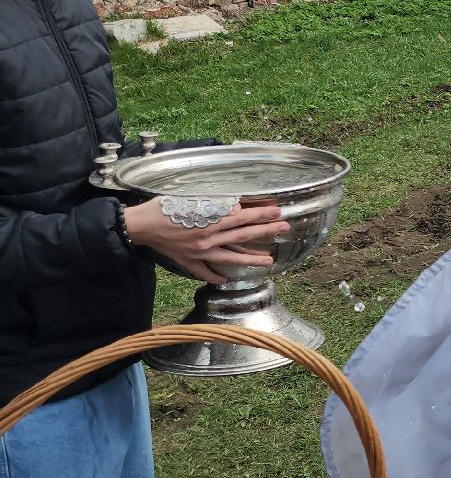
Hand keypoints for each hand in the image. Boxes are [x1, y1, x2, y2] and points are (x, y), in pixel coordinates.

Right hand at [123, 199, 287, 285]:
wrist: (138, 224)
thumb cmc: (163, 207)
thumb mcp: (190, 198)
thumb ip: (213, 203)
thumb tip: (235, 205)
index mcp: (209, 220)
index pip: (242, 217)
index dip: (260, 214)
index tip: (277, 212)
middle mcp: (208, 237)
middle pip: (242, 234)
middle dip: (265, 231)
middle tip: (284, 228)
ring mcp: (199, 252)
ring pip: (230, 256)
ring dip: (250, 258)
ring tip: (268, 261)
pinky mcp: (187, 261)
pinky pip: (204, 271)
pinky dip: (214, 276)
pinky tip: (225, 280)